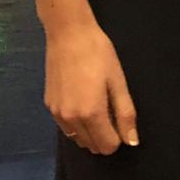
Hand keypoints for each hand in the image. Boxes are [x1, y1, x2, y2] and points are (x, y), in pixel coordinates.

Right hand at [46, 18, 138, 154]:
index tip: (120, 118)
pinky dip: (77, 124)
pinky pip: (66, 128)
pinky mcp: (49, 106)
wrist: (68, 33)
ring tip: (96, 104)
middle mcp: (70, 119)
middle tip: (110, 109)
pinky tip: (81, 101)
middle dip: (104, 135)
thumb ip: (125, 114)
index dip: (118, 137)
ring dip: (90, 132)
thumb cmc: (98, 54)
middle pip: (92, 146)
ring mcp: (56, 114)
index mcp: (91, 113)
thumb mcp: (118, 82)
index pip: (107, 146)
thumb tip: (131, 142)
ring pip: (78, 139)